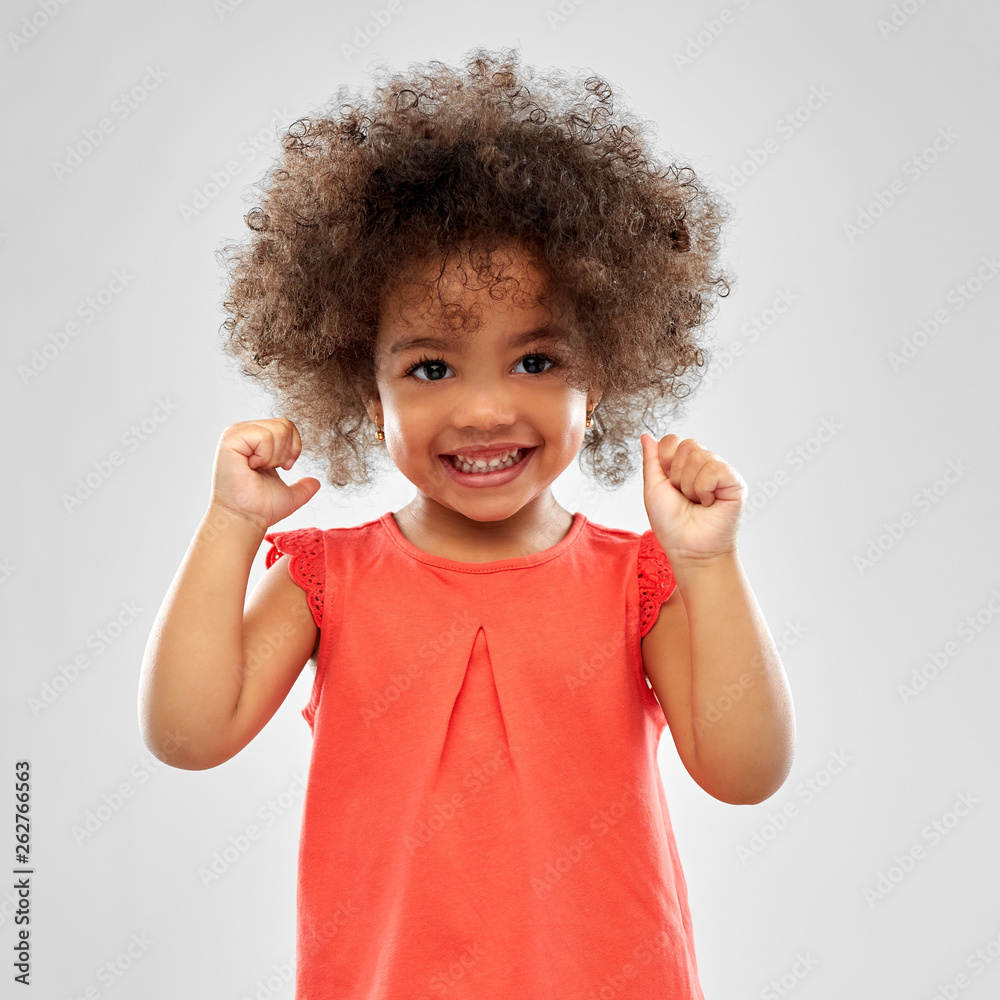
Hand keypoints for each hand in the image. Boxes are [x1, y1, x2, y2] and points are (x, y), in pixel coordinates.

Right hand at [208, 419, 321, 532]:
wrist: (246, 518)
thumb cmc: (260, 507)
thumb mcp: (289, 494)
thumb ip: (303, 487)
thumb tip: (316, 483)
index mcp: (255, 439)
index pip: (287, 426)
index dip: (293, 449)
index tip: (282, 468)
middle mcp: (244, 432)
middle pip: (285, 425)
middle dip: (285, 453)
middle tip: (269, 469)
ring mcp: (236, 434)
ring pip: (278, 429)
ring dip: (275, 456)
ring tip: (259, 468)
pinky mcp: (231, 440)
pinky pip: (264, 436)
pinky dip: (265, 456)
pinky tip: (251, 466)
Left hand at [640, 433, 746, 564]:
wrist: (687, 548)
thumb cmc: (671, 524)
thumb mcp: (653, 488)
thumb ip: (651, 461)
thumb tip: (646, 436)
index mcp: (685, 464)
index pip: (672, 440)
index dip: (665, 462)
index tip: (669, 485)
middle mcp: (705, 464)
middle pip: (686, 445)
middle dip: (677, 476)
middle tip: (684, 496)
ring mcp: (721, 472)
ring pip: (699, 456)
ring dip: (690, 486)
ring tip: (696, 502)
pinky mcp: (735, 482)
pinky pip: (714, 469)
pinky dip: (704, 489)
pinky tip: (708, 503)